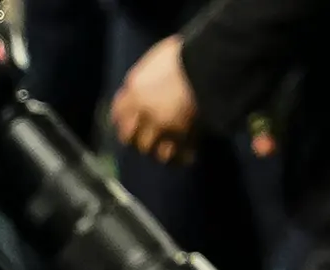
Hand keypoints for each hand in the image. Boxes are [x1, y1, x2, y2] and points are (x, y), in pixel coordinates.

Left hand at [112, 35, 199, 164]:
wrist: (211, 61)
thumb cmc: (189, 52)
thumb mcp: (160, 56)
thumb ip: (150, 74)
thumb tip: (151, 79)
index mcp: (134, 90)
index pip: (118, 113)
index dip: (123, 119)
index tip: (129, 122)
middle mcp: (142, 111)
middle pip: (130, 136)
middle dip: (137, 139)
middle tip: (147, 140)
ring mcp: (161, 125)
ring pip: (151, 149)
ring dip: (160, 150)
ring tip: (169, 151)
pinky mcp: (182, 134)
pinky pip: (179, 152)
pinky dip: (183, 156)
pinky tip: (189, 157)